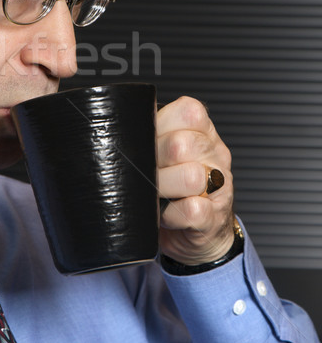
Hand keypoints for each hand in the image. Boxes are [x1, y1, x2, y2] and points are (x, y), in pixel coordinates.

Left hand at [157, 96, 234, 264]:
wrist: (192, 230)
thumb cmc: (169, 181)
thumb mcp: (162, 149)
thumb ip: (150, 132)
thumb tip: (121, 121)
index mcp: (203, 130)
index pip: (187, 112)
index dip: (159, 128)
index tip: (148, 143)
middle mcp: (216, 154)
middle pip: (182, 145)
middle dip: (154, 160)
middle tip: (146, 171)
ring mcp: (220, 186)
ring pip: (191, 177)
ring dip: (163, 187)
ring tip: (155, 192)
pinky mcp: (214, 217)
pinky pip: (193, 210)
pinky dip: (172, 214)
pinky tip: (166, 213)